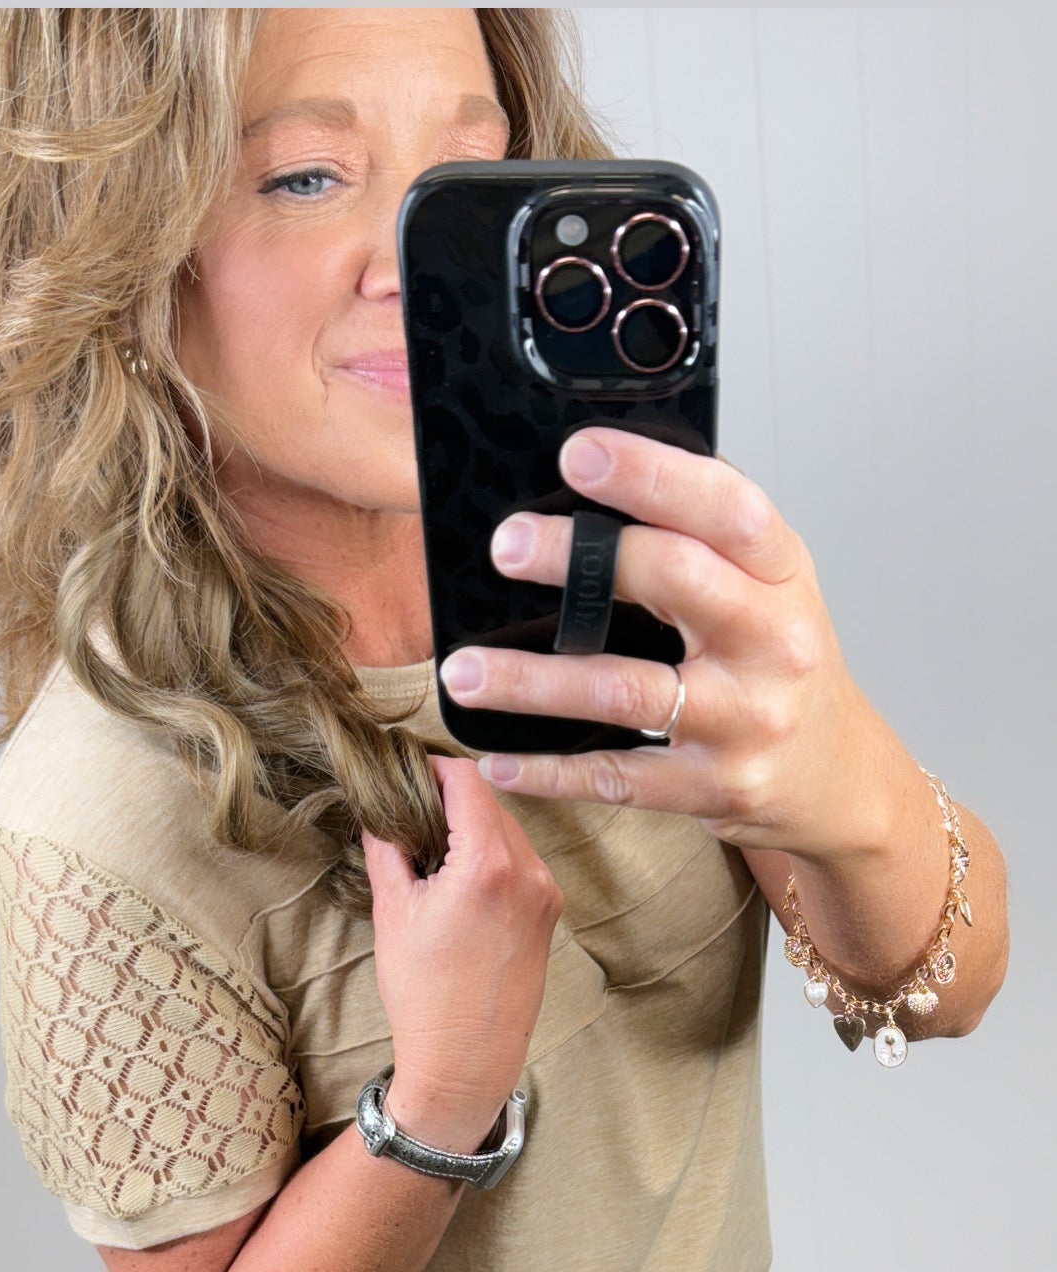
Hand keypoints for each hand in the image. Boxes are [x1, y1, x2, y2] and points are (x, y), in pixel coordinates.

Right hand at [360, 756, 563, 1148]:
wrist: (466, 1061)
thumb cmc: (425, 996)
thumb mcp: (393, 913)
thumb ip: (387, 849)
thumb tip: (379, 810)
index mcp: (488, 864)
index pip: (466, 782)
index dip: (433, 768)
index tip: (406, 772)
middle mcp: (528, 872)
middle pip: (490, 803)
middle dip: (450, 799)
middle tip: (410, 811)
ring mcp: (545, 893)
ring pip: (508, 831)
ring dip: (473, 828)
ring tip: (432, 851)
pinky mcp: (550, 914)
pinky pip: (521, 863)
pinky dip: (492, 856)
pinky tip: (460, 881)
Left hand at [438, 428, 899, 865]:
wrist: (838, 780)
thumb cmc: (781, 668)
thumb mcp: (769, 592)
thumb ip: (704, 545)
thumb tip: (591, 487)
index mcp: (782, 575)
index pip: (727, 508)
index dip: (654, 474)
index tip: (579, 453)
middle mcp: (772, 642)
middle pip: (676, 580)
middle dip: (581, 560)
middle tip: (506, 546)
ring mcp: (744, 720)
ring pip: (626, 692)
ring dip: (534, 682)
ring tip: (463, 670)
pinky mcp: (715, 788)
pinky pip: (618, 777)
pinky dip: (549, 771)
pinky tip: (495, 760)